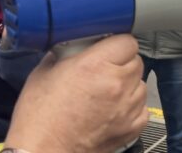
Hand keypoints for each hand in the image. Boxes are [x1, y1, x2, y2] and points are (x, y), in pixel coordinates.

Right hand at [4, 35, 146, 151]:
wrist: (42, 152)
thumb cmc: (39, 119)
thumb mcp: (43, 73)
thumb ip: (62, 54)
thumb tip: (71, 47)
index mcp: (94, 65)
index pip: (127, 41)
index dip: (117, 42)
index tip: (108, 47)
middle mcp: (115, 84)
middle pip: (136, 61)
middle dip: (122, 62)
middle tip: (103, 69)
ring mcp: (126, 108)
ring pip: (141, 84)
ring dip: (128, 84)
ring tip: (107, 91)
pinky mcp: (130, 128)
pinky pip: (142, 108)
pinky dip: (131, 106)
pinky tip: (114, 108)